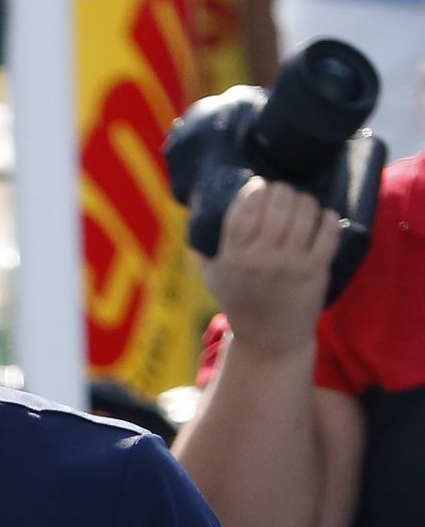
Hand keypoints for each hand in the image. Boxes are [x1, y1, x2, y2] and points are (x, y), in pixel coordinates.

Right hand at [198, 176, 340, 349]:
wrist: (270, 340)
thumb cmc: (240, 303)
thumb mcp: (214, 277)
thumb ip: (204, 247)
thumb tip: (198, 209)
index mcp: (232, 257)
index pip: (245, 208)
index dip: (256, 189)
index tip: (261, 186)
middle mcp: (260, 259)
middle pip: (277, 203)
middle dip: (283, 191)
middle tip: (284, 193)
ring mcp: (290, 264)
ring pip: (304, 212)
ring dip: (305, 201)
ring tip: (303, 204)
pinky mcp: (315, 271)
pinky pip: (328, 230)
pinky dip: (328, 217)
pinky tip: (323, 218)